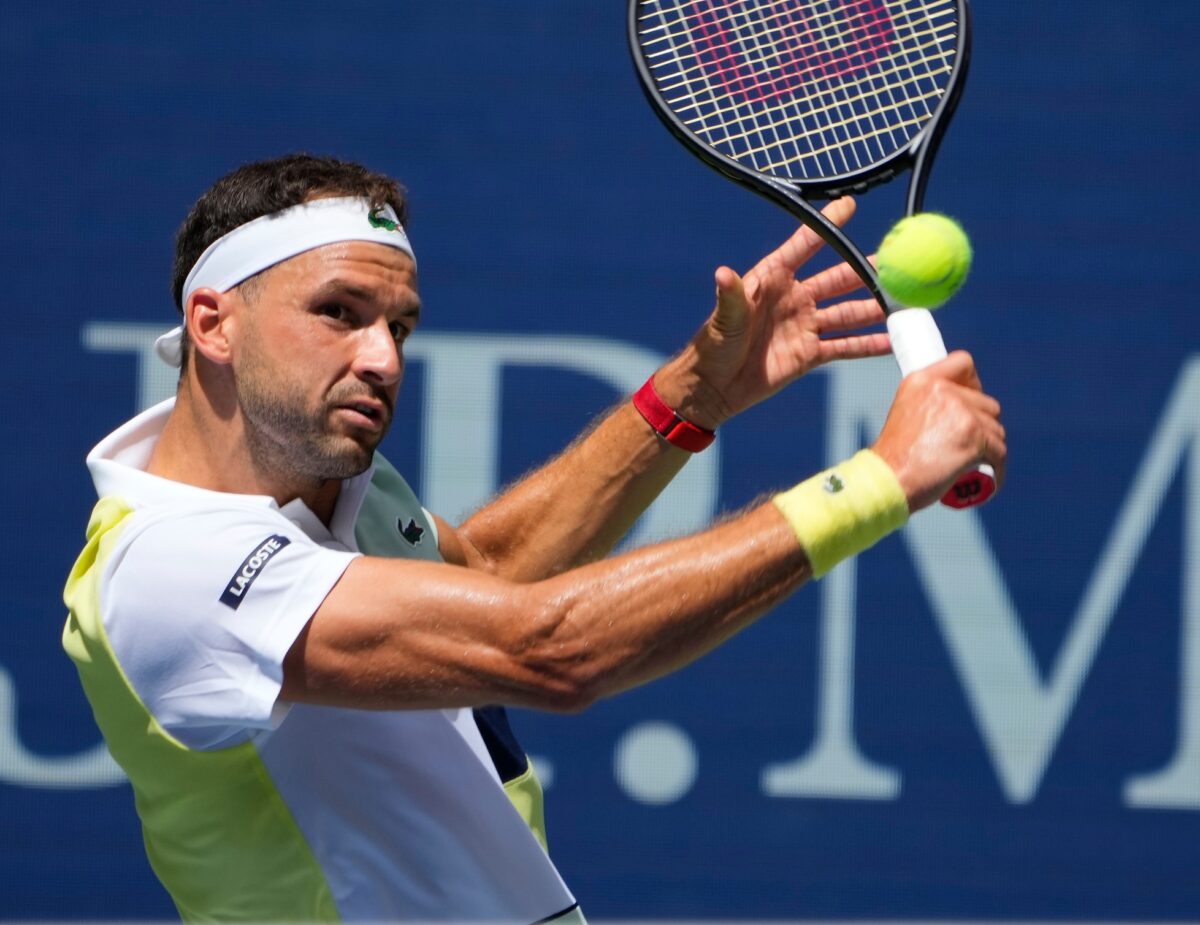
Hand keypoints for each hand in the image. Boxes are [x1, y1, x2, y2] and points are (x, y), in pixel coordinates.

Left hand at [655, 198, 890, 428]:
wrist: (714, 387)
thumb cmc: (713, 347)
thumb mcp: (724, 320)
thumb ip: (731, 297)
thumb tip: (724, 274)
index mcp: (773, 280)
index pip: (805, 246)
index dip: (826, 226)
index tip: (848, 205)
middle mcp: (795, 298)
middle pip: (839, 278)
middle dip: (867, 270)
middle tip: (896, 261)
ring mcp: (805, 326)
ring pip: (849, 312)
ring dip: (875, 307)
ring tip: (906, 301)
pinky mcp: (810, 354)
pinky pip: (846, 346)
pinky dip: (870, 344)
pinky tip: (894, 339)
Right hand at [872, 351, 1006, 511]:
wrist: (888, 481)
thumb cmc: (895, 459)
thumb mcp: (905, 414)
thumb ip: (930, 403)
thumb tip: (960, 411)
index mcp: (921, 380)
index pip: (963, 363)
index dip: (974, 384)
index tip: (971, 405)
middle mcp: (941, 389)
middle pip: (985, 403)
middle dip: (983, 427)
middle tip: (970, 446)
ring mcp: (960, 411)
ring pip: (995, 429)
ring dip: (990, 449)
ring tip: (976, 466)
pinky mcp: (974, 434)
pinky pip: (999, 451)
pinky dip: (996, 468)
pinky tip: (987, 477)